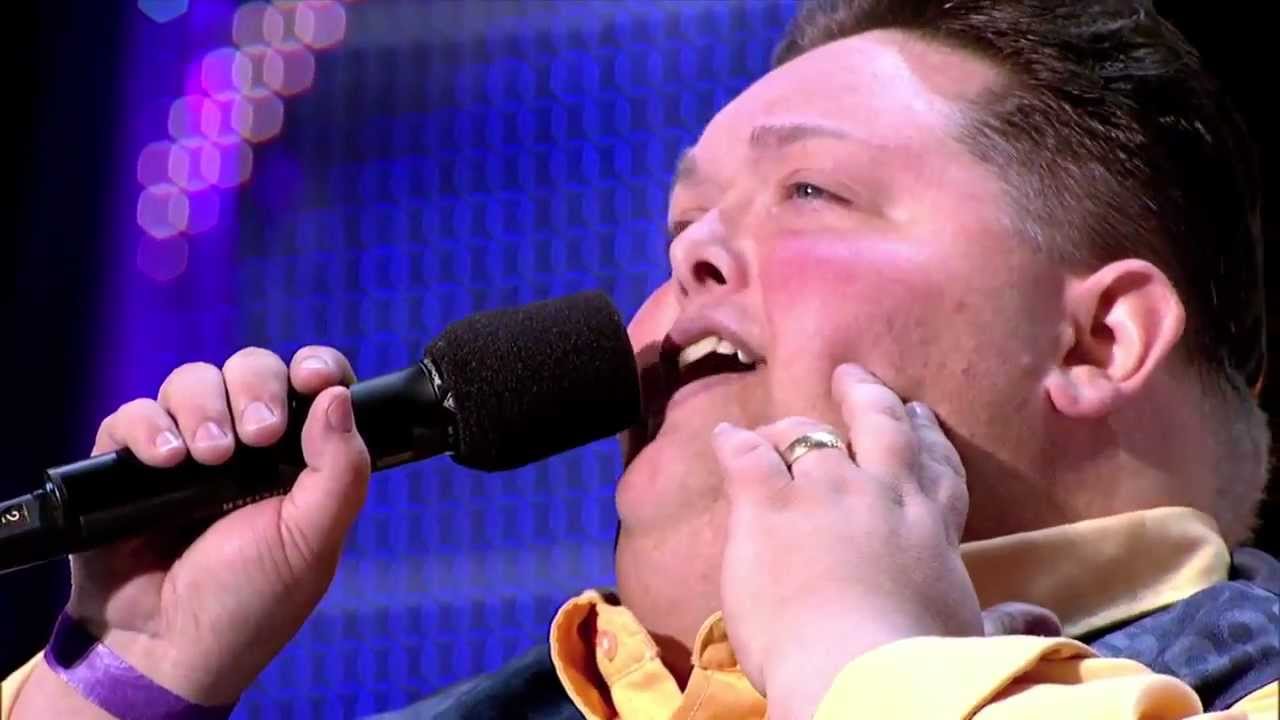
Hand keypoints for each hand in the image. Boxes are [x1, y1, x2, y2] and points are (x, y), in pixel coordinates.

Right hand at [16, 346, 370, 712]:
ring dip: (202, 408)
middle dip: (256, 388)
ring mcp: (187, 448)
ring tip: (206, 458)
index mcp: (299, 457)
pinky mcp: (130, 463)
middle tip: (256, 437)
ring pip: (193, 380)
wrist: (167, 649)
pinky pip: (135, 414)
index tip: (311, 377)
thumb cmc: (249, 601)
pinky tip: (165, 461)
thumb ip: (339, 469)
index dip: (314, 366)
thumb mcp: (312, 541)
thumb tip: (338, 395)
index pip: (312, 383)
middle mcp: (246, 444)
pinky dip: (148, 428)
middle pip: (252, 369)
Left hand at [711, 363, 981, 718]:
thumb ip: (1004, 621)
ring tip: (783, 422)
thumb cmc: (921, 663)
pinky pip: (747, 455)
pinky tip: (725, 436)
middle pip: (878, 428)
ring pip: (810, 434)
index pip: (934, 469)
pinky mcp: (769, 505)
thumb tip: (1048, 624)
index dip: (926, 438)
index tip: (918, 416)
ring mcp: (824, 493)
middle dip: (867, 399)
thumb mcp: (971, 637)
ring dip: (795, 427)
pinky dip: (734, 443)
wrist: (860, 672)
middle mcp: (881, 496)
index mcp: (931, 527)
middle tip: (854, 378)